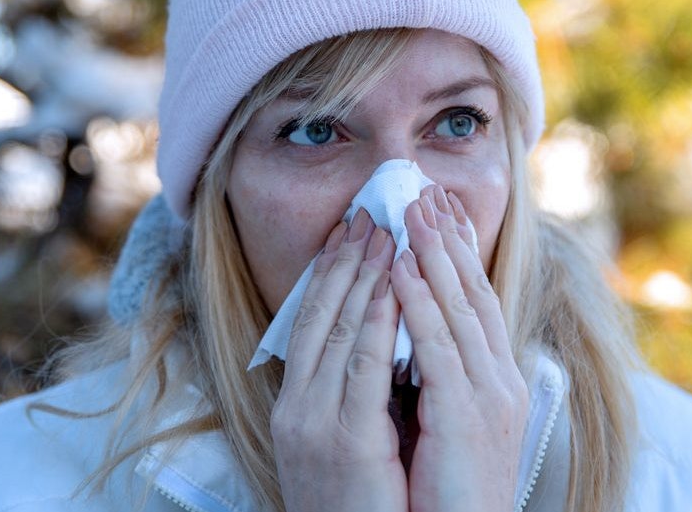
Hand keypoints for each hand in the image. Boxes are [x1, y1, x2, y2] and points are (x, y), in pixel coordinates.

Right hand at [272, 209, 407, 511]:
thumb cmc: (357, 510)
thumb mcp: (346, 444)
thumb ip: (352, 398)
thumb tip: (377, 351)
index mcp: (298, 407)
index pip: (312, 324)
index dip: (333, 274)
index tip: (352, 232)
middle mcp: (298, 408)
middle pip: (318, 316)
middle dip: (345, 260)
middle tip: (369, 210)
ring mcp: (315, 422)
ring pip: (338, 330)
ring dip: (363, 275)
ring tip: (383, 228)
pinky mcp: (343, 439)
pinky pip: (361, 366)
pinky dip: (376, 320)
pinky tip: (393, 284)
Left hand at [392, 186, 528, 511]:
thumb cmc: (448, 493)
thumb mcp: (444, 425)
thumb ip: (434, 380)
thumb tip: (407, 342)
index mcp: (495, 381)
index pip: (476, 301)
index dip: (457, 253)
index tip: (436, 210)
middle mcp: (499, 379)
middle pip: (473, 291)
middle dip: (448, 238)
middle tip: (424, 189)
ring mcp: (489, 395)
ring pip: (459, 307)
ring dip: (432, 253)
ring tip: (410, 208)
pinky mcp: (467, 414)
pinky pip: (438, 345)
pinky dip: (417, 301)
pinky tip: (398, 267)